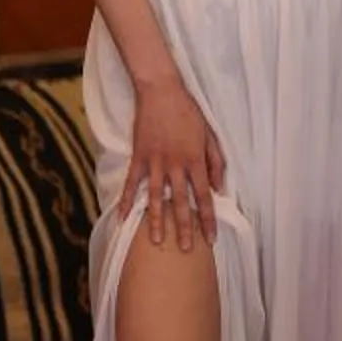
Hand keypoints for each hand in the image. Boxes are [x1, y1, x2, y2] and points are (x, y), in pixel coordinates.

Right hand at [121, 78, 225, 251]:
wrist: (161, 90)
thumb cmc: (189, 111)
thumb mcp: (210, 134)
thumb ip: (216, 162)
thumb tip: (220, 188)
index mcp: (195, 160)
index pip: (204, 196)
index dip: (208, 219)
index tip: (211, 239)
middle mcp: (176, 165)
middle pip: (181, 202)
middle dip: (184, 227)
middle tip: (186, 250)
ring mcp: (155, 162)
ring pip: (155, 197)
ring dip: (156, 220)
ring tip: (157, 242)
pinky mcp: (138, 156)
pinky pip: (131, 182)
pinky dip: (126, 200)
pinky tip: (122, 217)